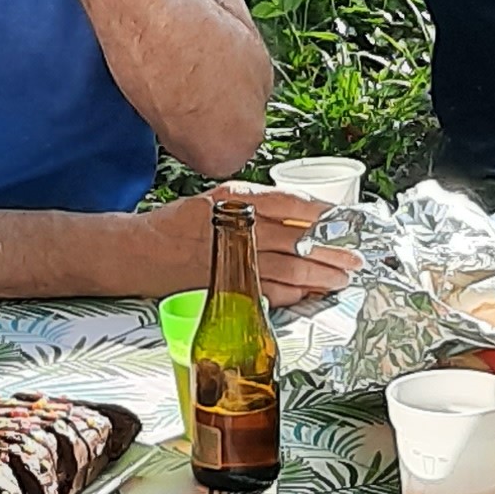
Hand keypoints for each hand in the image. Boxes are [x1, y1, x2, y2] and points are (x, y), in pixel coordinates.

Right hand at [139, 184, 360, 307]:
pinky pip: (270, 292)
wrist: (138, 251)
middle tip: (356, 258)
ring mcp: (233, 260)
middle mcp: (237, 227)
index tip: (349, 221)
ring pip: (290, 269)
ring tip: (342, 278)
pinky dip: (295, 294)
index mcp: (236, 199)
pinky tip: (312, 293)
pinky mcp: (228, 287)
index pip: (292, 203)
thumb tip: (300, 217)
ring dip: (321, 276)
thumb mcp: (216, 200)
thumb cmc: (177, 223)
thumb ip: (255, 206)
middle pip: (297, 240)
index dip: (325, 214)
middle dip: (332, 250)